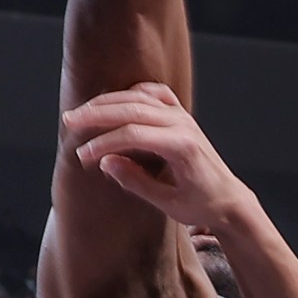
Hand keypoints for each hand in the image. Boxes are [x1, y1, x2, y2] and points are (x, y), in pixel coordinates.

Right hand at [65, 84, 260, 233]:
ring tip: (82, 111)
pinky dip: (133, 93)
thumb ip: (135, 181)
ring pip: (140, 97)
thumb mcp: (167, 203)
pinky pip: (155, 93)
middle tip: (70, 121)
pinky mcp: (182, 115)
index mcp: (182, 146)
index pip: (134, 134)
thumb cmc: (200, 204)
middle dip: (97, 114)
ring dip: (108, 102)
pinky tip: (115, 100)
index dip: (105, 142)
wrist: (227, 198)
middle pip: (133, 108)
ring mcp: (183, 116)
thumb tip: (105, 162)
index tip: (83, 155)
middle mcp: (183, 125)